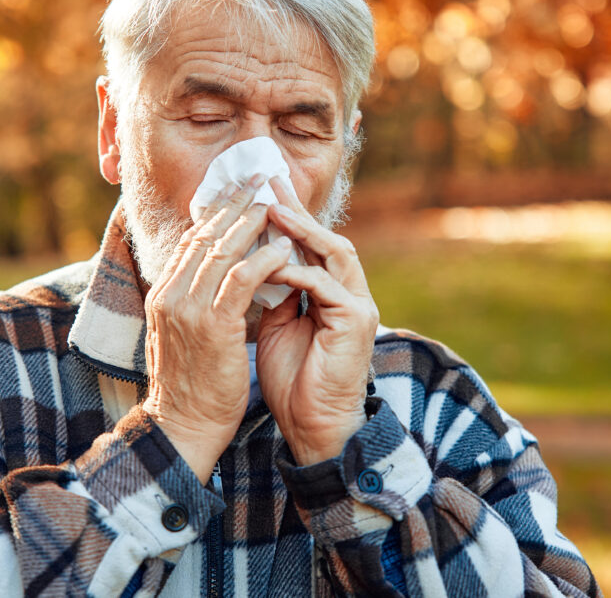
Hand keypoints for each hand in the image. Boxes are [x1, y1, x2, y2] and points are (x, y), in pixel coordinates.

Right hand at [140, 173, 293, 482]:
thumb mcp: (184, 336)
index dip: (218, 214)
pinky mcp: (212, 325)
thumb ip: (194, 303)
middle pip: (205, 236)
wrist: (183, 427)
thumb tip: (217, 277)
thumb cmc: (191, 386)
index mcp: (162, 295)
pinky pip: (240, 280)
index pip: (191, 242)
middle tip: (261, 184)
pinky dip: (263, 260)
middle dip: (235, 207)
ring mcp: (187, 308)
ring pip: (222, 251)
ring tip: (276, 206)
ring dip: (251, 225)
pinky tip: (283, 249)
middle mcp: (169, 295)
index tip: (241, 195)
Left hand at [256, 178, 378, 465]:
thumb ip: (273, 292)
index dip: (286, 218)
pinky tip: (270, 264)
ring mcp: (358, 306)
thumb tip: (252, 261)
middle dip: (296, 211)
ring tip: (271, 210)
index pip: (310, 245)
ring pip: (334, 252)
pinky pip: (325, 285)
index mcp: (331, 294)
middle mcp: (349, 294)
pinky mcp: (356, 322)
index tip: (257, 193)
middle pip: (326, 238)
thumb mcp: (276, 325)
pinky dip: (296, 272)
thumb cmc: (292, 379)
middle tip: (267, 184)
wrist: (311, 425)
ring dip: (301, 231)